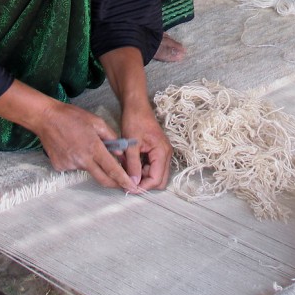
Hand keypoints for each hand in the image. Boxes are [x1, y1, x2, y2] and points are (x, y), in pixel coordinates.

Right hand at [0, 82, 140, 192]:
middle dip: (115, 183)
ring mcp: (69, 165)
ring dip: (92, 163)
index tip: (133, 188)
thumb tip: (121, 153)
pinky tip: (72, 147)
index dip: (123, 180)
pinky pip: (74, 167)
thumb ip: (111, 138)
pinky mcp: (60, 167)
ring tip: (84, 145)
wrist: (46, 118)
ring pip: (88, 170)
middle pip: (102, 179)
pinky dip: (78, 161)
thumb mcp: (96, 122)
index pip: (112, 169)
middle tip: (123, 184)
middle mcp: (82, 160)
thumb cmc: (72, 117)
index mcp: (93, 148)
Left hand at [99, 46, 172, 190]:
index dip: (143, 186)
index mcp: (162, 152)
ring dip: (143, 176)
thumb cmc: (134, 120)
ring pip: (156, 174)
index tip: (128, 188)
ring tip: (128, 170)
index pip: (156, 179)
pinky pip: (152, 166)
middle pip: (159, 180)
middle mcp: (166, 154)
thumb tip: (133, 184)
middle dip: (145, 183)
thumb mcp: (131, 145)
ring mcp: (163, 152)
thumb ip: (133, 165)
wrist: (135, 106)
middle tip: (128, 181)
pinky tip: (131, 164)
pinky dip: (143, 169)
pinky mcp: (157, 151)